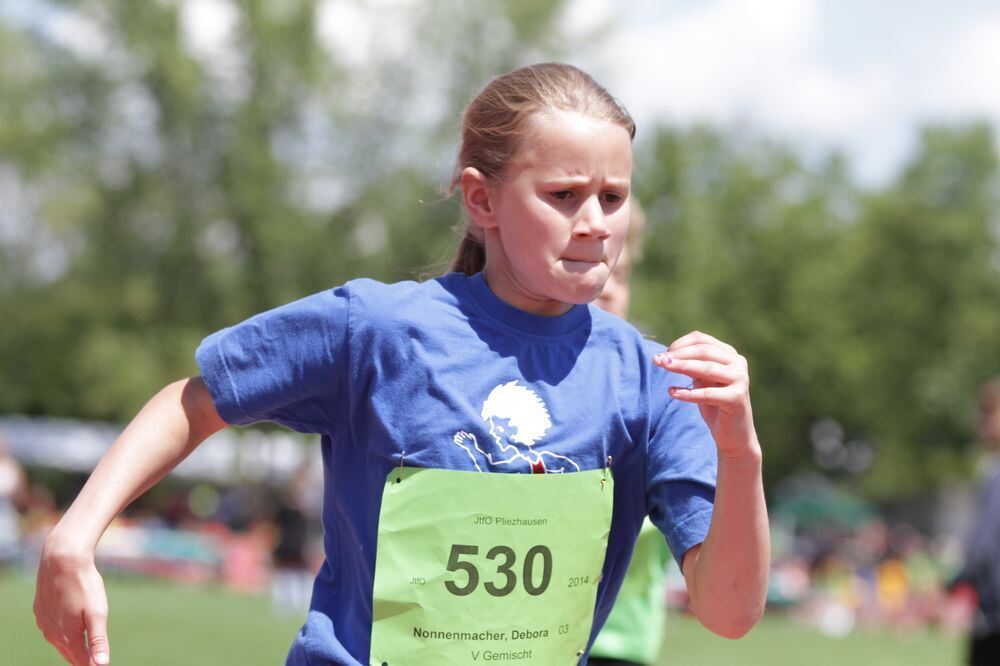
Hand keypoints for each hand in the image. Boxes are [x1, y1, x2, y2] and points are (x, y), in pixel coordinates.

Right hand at [34, 536, 110, 664]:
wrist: (62, 560)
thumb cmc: (83, 585)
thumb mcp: (97, 613)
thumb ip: (98, 641)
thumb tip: (101, 665)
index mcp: (67, 637)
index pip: (82, 662)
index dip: (93, 665)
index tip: (101, 665)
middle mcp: (51, 634)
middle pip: (71, 654)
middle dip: (83, 659)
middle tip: (95, 659)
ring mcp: (43, 623)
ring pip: (61, 642)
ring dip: (73, 645)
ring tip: (85, 650)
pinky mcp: (41, 612)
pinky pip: (53, 628)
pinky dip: (63, 631)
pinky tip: (70, 627)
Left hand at [654, 330, 759, 460]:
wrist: (733, 434)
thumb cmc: (714, 404)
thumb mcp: (700, 380)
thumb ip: (688, 366)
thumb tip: (663, 357)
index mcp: (729, 354)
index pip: (701, 340)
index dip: (680, 344)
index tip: (663, 354)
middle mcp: (738, 363)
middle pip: (703, 351)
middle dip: (678, 355)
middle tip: (658, 360)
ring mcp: (740, 380)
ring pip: (707, 368)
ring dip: (682, 366)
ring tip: (663, 367)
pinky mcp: (737, 398)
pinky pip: (708, 393)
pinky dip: (688, 393)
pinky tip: (672, 392)